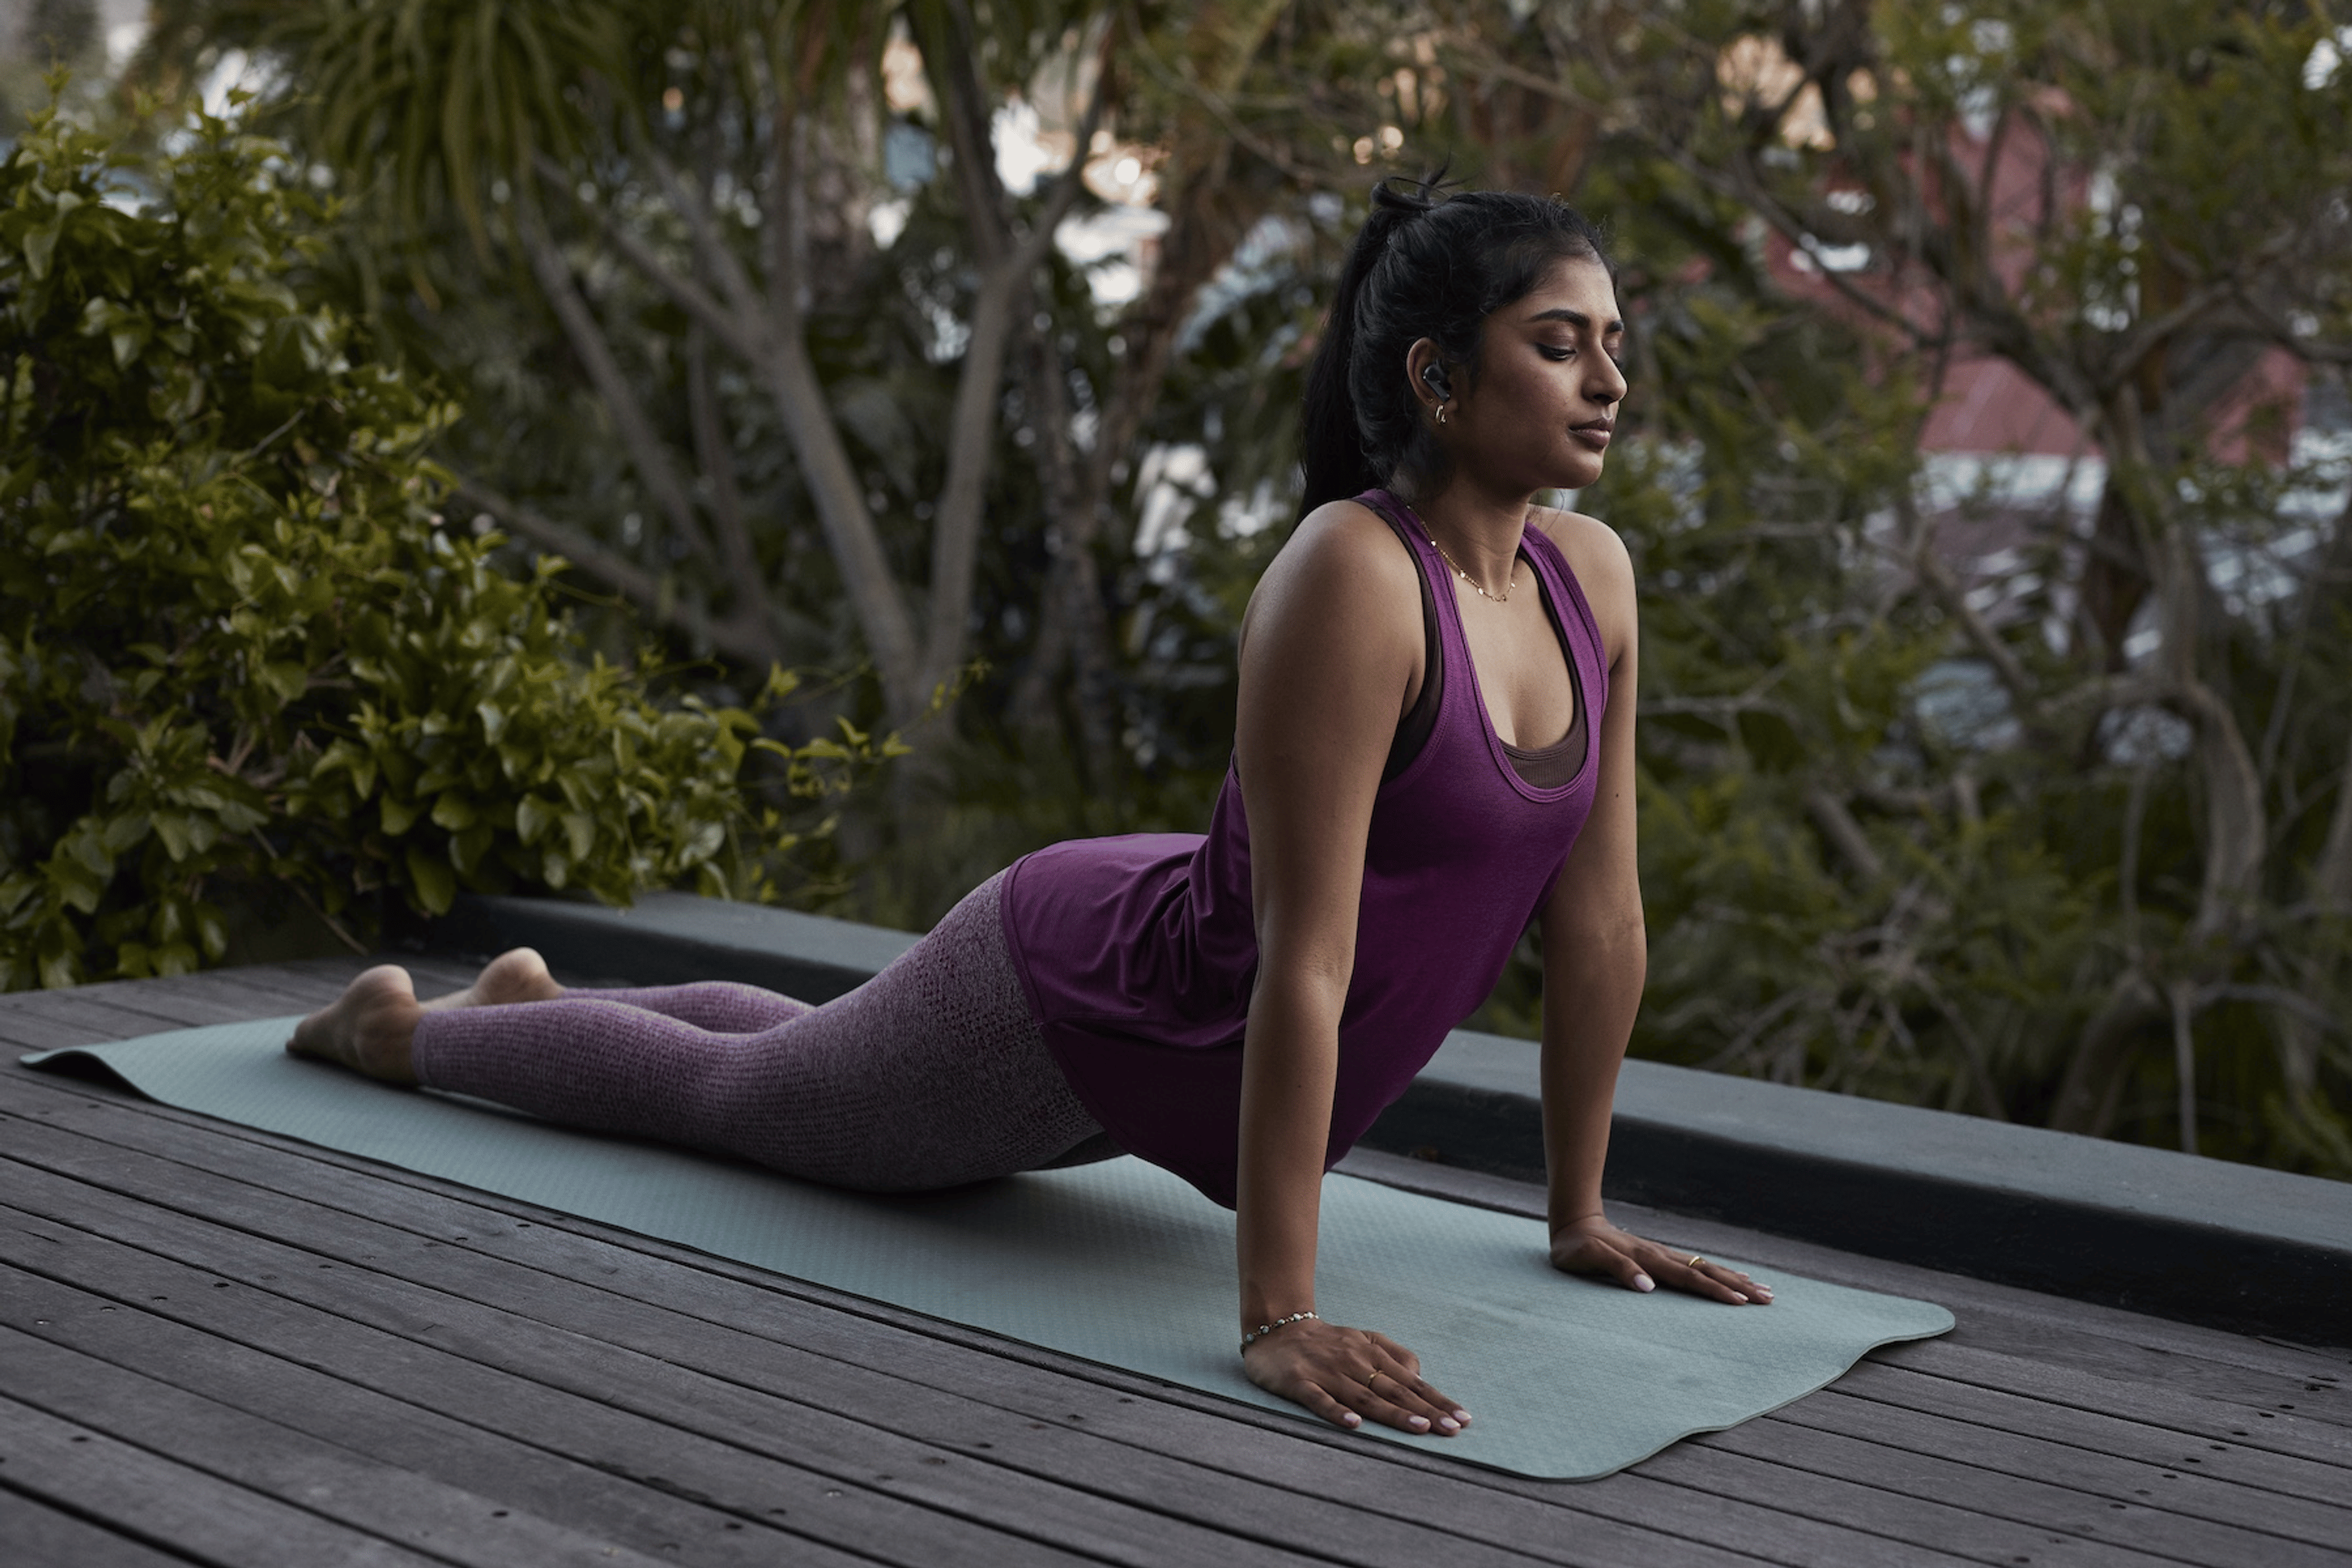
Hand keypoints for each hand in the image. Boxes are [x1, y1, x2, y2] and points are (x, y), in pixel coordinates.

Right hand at [1241, 1318, 1471, 1435]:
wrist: (1275, 1327)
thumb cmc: (1326, 1341)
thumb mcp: (1364, 1340)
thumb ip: (1394, 1354)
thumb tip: (1421, 1376)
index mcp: (1371, 1353)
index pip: (1410, 1381)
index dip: (1436, 1400)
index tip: (1462, 1418)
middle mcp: (1353, 1362)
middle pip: (1394, 1390)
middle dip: (1426, 1410)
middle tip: (1453, 1429)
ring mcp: (1326, 1373)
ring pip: (1364, 1397)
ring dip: (1393, 1413)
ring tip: (1420, 1427)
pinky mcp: (1299, 1382)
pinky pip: (1319, 1399)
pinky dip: (1336, 1412)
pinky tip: (1354, 1425)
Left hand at [1549, 1215, 1772, 1304]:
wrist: (1574, 1224)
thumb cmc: (1576, 1247)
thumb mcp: (1588, 1258)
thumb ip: (1617, 1270)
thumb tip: (1649, 1288)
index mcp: (1649, 1259)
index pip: (1689, 1278)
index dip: (1714, 1291)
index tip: (1740, 1303)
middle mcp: (1662, 1256)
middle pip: (1707, 1271)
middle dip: (1738, 1286)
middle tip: (1769, 1299)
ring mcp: (1663, 1255)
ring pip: (1706, 1267)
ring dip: (1734, 1279)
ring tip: (1762, 1289)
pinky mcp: (1661, 1256)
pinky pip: (1696, 1265)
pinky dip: (1718, 1272)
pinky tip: (1732, 1276)